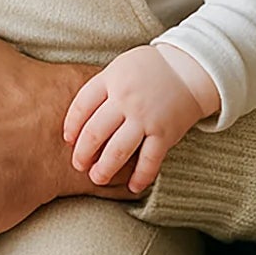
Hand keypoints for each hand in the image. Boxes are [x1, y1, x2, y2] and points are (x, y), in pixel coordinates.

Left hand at [63, 43, 219, 192]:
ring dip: (105, 169)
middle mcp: (125, 99)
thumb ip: (102, 88)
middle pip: (95, 131)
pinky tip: (133, 187)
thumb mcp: (119, 67)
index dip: (72, 126)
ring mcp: (145, 118)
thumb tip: (79, 117)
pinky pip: (150, 160)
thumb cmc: (148, 69)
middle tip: (78, 165)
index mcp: (111, 79)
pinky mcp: (165, 133)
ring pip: (118, 150)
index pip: (82, 106)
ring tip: (97, 179)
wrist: (188, 69)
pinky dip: (141, 177)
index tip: (68, 140)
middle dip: (83, 153)